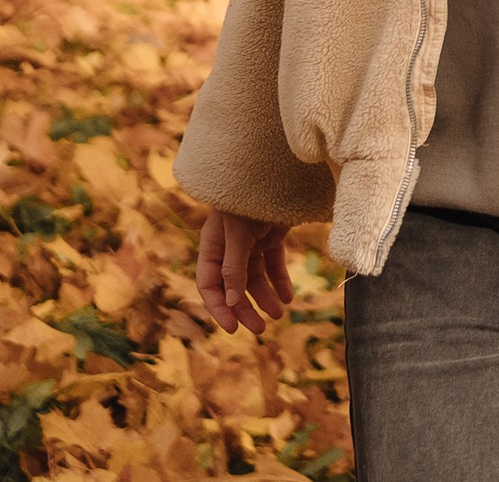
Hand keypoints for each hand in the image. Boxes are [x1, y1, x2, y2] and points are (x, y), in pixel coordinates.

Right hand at [197, 209, 293, 334]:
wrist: (273, 169)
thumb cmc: (246, 198)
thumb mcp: (237, 232)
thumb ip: (233, 266)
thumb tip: (231, 301)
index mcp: (212, 245)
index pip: (210, 285)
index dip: (218, 308)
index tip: (232, 328)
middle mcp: (229, 247)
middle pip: (234, 286)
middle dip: (246, 308)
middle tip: (260, 330)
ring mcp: (251, 242)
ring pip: (256, 278)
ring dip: (266, 297)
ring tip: (279, 314)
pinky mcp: (271, 236)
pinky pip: (273, 264)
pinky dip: (280, 280)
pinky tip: (288, 297)